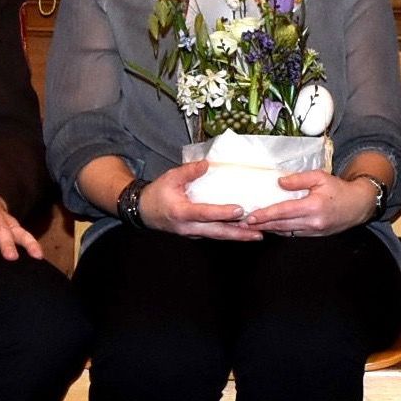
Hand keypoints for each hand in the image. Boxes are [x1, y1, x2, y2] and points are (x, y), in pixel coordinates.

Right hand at [139, 161, 258, 241]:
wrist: (142, 211)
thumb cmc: (157, 194)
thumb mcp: (170, 178)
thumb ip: (188, 171)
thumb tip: (207, 164)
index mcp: (181, 212)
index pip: (205, 213)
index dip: (223, 213)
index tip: (240, 210)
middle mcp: (188, 227)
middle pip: (217, 232)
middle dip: (239, 234)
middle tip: (258, 233)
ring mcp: (192, 233)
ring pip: (218, 236)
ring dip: (238, 236)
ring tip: (257, 235)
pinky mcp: (195, 234)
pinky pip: (214, 235)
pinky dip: (229, 234)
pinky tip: (243, 232)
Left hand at [242, 170, 372, 237]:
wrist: (358, 206)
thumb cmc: (339, 189)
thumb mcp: (321, 177)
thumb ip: (299, 179)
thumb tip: (279, 182)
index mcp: (313, 206)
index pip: (283, 211)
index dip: (265, 215)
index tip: (250, 217)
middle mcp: (312, 222)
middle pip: (281, 225)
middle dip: (261, 225)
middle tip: (242, 224)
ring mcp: (314, 231)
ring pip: (285, 231)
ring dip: (268, 229)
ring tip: (251, 226)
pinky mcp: (315, 235)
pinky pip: (293, 233)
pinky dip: (280, 230)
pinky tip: (270, 227)